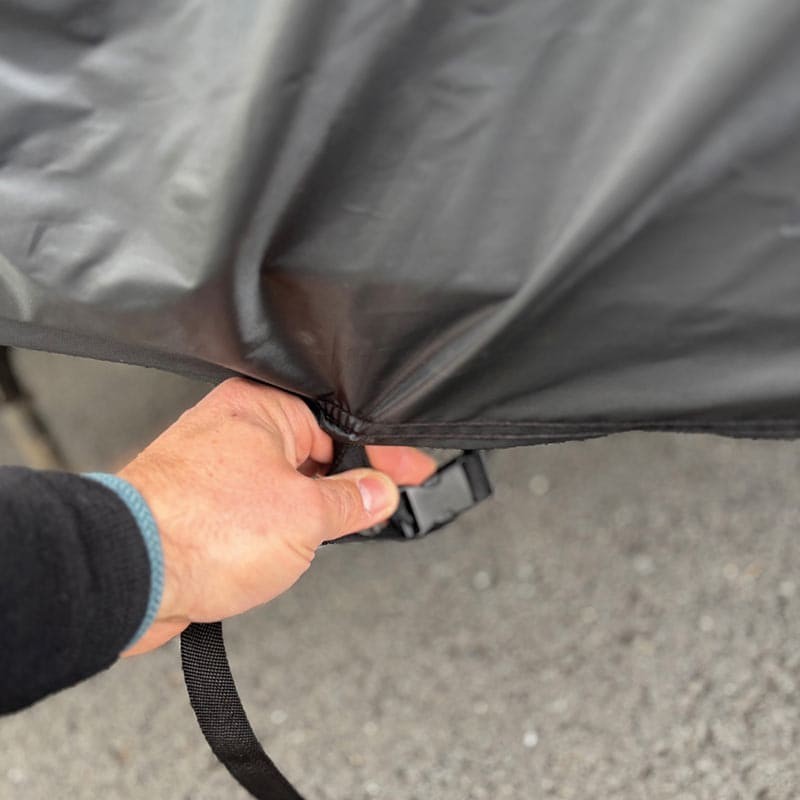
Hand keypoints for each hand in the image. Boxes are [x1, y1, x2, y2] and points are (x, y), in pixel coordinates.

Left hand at [118, 378, 435, 655]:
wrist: (129, 575)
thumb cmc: (201, 530)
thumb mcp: (305, 517)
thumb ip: (351, 502)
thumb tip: (379, 492)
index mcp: (262, 409)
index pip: (341, 424)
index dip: (383, 453)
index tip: (412, 472)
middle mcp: (235, 430)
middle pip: (314, 451)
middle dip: (346, 484)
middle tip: (377, 509)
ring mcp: (216, 468)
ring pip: (286, 483)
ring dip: (311, 511)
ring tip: (320, 538)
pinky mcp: (202, 505)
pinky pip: (258, 507)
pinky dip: (279, 526)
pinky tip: (283, 550)